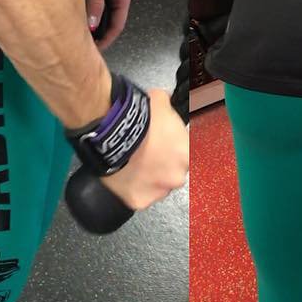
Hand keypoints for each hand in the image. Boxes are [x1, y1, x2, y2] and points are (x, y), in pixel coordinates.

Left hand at [83, 0, 131, 50]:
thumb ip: (95, 3)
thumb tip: (92, 27)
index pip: (117, 25)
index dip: (107, 39)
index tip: (95, 50)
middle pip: (112, 21)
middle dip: (101, 34)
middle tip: (86, 46)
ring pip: (105, 14)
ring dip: (96, 25)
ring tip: (83, 35)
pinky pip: (99, 5)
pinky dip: (93, 14)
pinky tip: (82, 18)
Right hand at [102, 89, 187, 210]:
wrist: (114, 131)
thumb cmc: (139, 116)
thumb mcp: (159, 100)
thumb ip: (167, 106)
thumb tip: (164, 102)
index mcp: (187, 154)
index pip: (185, 154)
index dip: (172, 147)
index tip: (160, 142)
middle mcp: (177, 177)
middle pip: (172, 172)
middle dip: (161, 164)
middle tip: (145, 152)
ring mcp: (158, 192)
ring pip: (155, 186)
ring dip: (147, 176)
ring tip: (130, 162)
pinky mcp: (138, 201)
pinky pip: (137, 195)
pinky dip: (131, 186)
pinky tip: (122, 173)